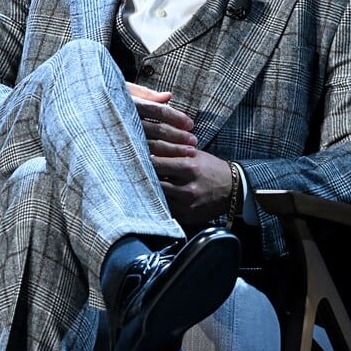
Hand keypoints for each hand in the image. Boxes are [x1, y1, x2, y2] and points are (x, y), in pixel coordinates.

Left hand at [127, 83, 230, 223]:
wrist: (233, 189)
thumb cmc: (209, 167)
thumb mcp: (194, 152)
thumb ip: (172, 146)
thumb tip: (147, 135)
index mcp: (189, 163)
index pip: (158, 157)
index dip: (140, 152)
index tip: (124, 147)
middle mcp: (187, 182)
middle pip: (154, 176)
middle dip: (137, 170)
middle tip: (116, 164)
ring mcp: (186, 201)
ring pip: (157, 193)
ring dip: (142, 187)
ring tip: (123, 182)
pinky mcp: (186, 215)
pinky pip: (164, 210)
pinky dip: (152, 203)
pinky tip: (141, 199)